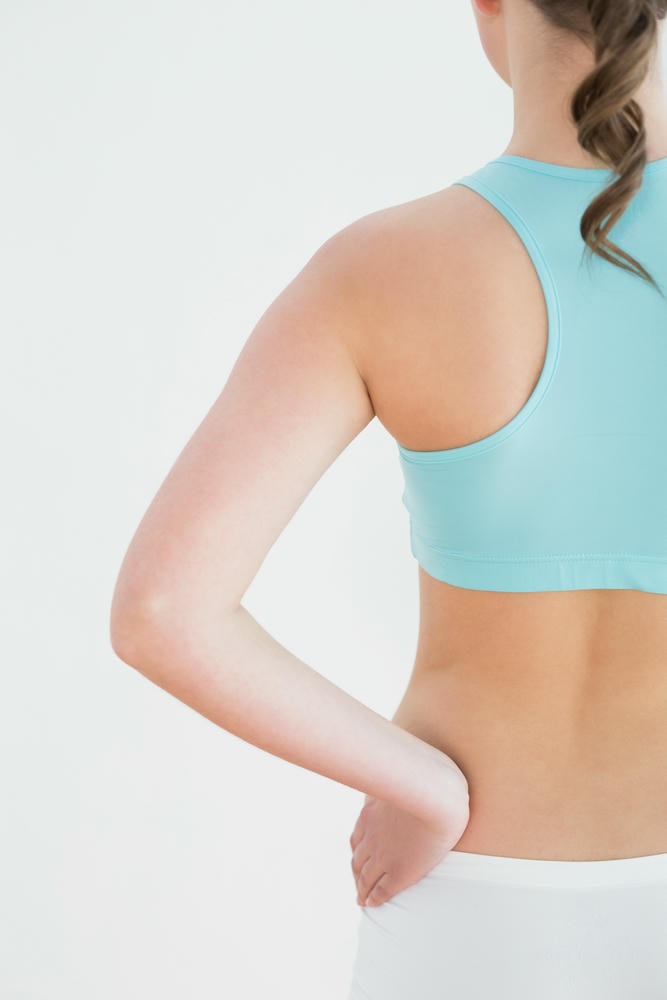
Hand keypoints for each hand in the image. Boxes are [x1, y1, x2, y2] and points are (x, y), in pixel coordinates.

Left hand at [349, 770, 469, 907]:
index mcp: (370, 817)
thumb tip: (394, 758)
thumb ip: (394, 774)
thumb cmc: (425, 782)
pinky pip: (382, 890)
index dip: (356, 853)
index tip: (356, 861)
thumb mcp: (399, 776)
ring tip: (361, 898)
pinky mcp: (400, 872)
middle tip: (357, 884)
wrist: (437, 799)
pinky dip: (374, 898)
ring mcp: (384, 857)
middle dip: (356, 873)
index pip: (357, 841)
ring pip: (365, 879)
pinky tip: (372, 903)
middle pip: (357, 861)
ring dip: (362, 889)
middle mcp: (372, 838)